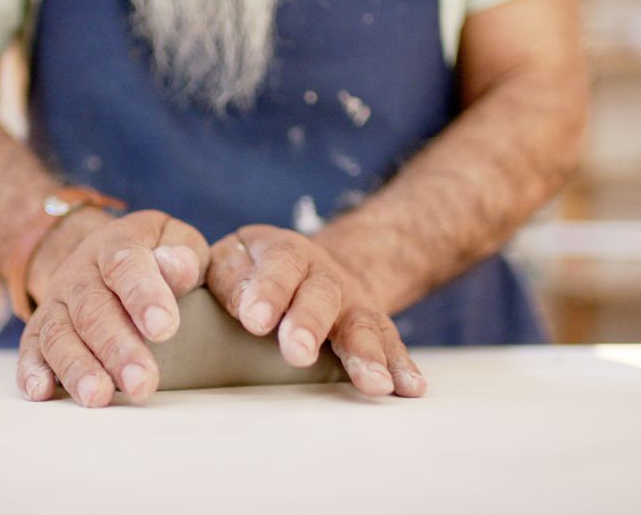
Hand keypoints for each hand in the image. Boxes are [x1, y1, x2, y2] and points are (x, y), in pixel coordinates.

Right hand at [16, 209, 209, 406]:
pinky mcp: (39, 329)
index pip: (126, 265)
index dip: (144, 296)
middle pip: (92, 309)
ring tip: (97, 397)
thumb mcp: (177, 243)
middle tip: (141, 382)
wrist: (105, 255)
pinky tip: (42, 392)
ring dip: (77, 367)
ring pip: (58, 334)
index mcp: (116, 243)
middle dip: (116, 348)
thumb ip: (184, 257)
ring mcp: (55, 301)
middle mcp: (79, 272)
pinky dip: (32, 370)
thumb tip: (179, 266)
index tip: (163, 328)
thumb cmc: (156, 255)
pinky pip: (30, 348)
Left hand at [206, 225, 425, 396]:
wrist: (315, 264)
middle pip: (322, 294)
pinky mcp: (374, 328)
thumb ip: (230, 278)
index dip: (269, 290)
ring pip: (362, 325)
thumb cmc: (259, 269)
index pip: (281, 264)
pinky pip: (391, 344)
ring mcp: (354, 302)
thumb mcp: (235, 259)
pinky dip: (401, 366)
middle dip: (311, 324)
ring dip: (366, 354)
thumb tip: (242, 306)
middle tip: (297, 353)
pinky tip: (410, 388)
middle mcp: (325, 275)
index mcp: (287, 252)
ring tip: (373, 384)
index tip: (255, 320)